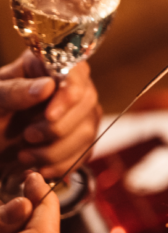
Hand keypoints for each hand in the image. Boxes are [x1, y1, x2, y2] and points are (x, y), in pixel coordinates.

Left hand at [0, 50, 101, 178]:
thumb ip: (15, 91)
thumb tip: (47, 86)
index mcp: (47, 66)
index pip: (76, 71)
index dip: (69, 94)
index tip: (50, 116)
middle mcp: (71, 87)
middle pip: (87, 104)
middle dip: (58, 128)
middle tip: (28, 136)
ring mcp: (81, 114)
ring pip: (87, 132)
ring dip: (55, 150)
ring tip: (25, 155)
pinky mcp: (83, 139)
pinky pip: (84, 153)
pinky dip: (61, 165)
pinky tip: (39, 166)